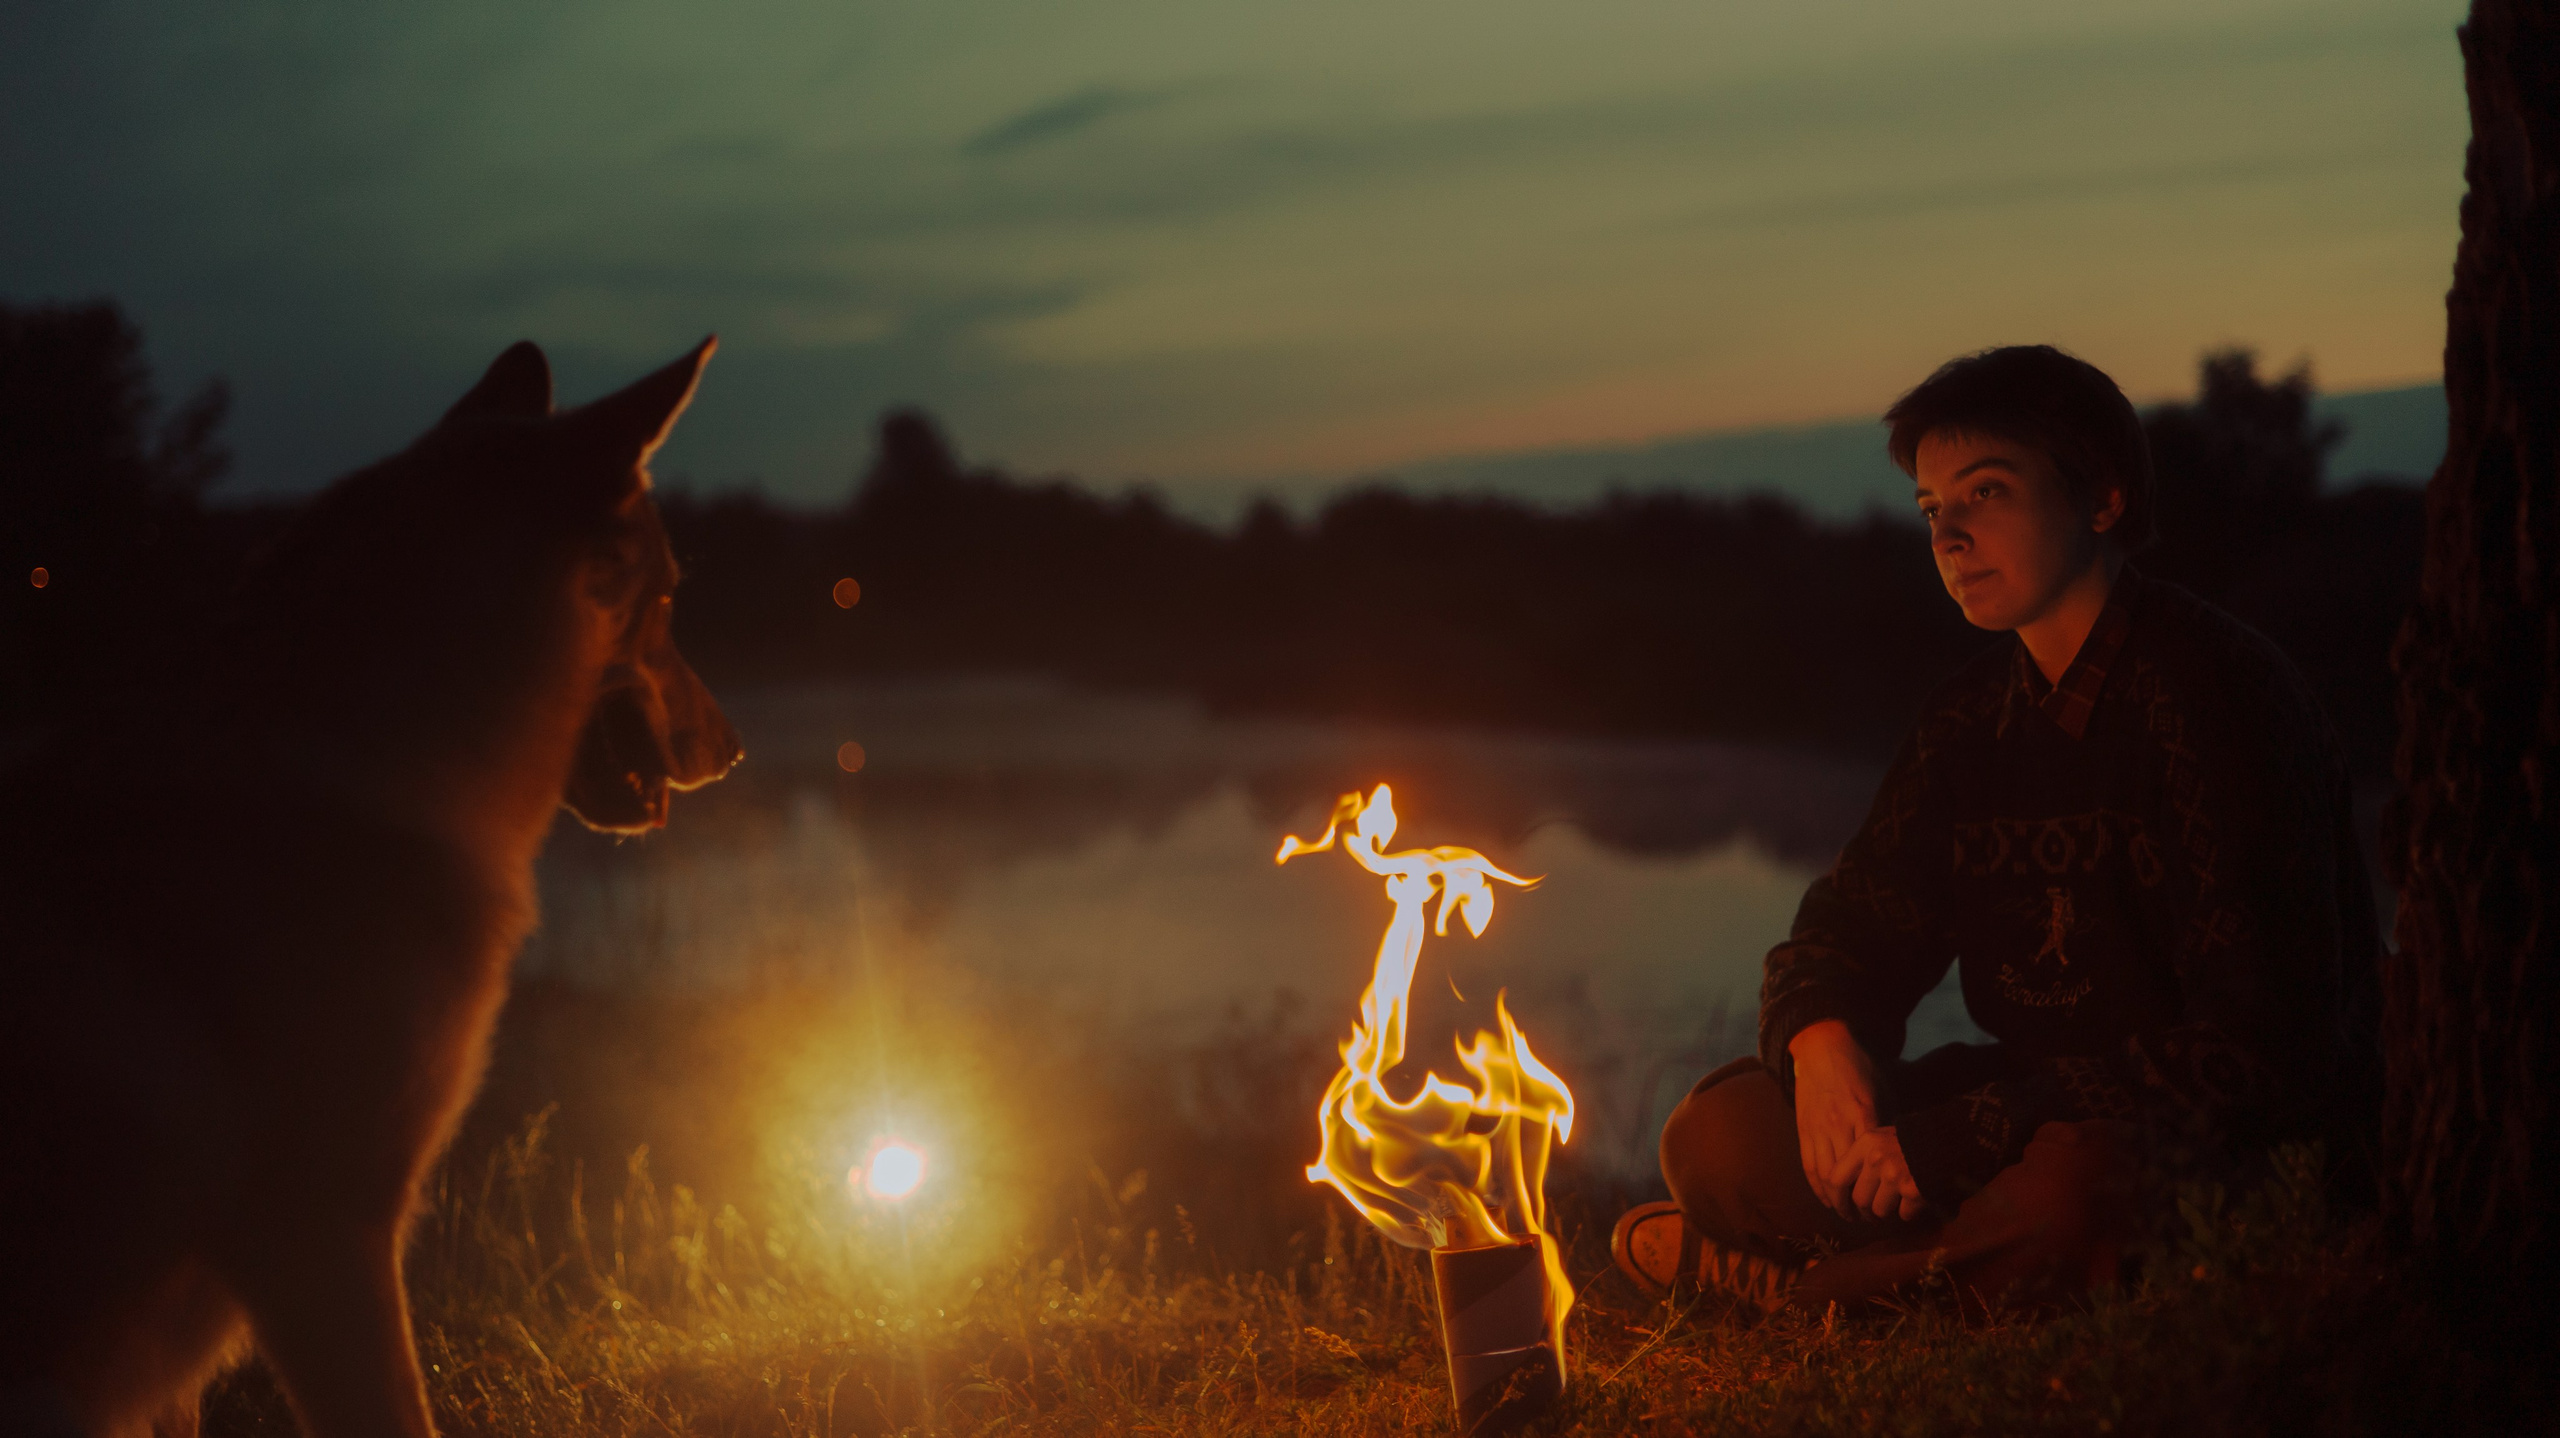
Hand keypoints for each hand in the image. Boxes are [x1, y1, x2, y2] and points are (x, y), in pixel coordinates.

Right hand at [1787, 1019, 1880, 1218]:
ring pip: (1822, 1176)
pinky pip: (1807, 1165)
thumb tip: (1900, 1158)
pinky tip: (1827, 1199)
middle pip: (1843, 1177)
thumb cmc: (1860, 1070)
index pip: (1869, 1165)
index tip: (1887, 1206)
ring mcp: (1816, 1128)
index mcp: (1862, 1116)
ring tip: (1847, 1215)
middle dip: (1854, 1204)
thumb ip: (1887, 1126)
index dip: (1876, 1189)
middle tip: (1867, 1219)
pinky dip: (1817, 1187)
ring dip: (1834, 1201)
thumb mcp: (1883, 1094)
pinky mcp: (1803, 1129)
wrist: (1822, 1049)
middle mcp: (1837, 1125)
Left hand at [1828, 1126, 1927, 1221]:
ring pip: (1879, 1210)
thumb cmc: (1909, 1140)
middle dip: (1864, 1212)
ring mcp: (1895, 1176)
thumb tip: (1841, 1189)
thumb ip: (1860, 1158)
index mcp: (1864, 1145)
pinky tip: (1913, 1202)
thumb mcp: (1879, 1138)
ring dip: (1886, 1212)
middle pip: (1859, 1199)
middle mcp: (1876, 1160)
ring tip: (1894, 1203)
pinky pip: (1903, 1214)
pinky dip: (1908, 1212)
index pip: (1836, 1178)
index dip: (1836, 1200)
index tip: (1842, 1210)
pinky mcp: (1913, 1191)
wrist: (1947, 1141)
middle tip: (1868, 1216)